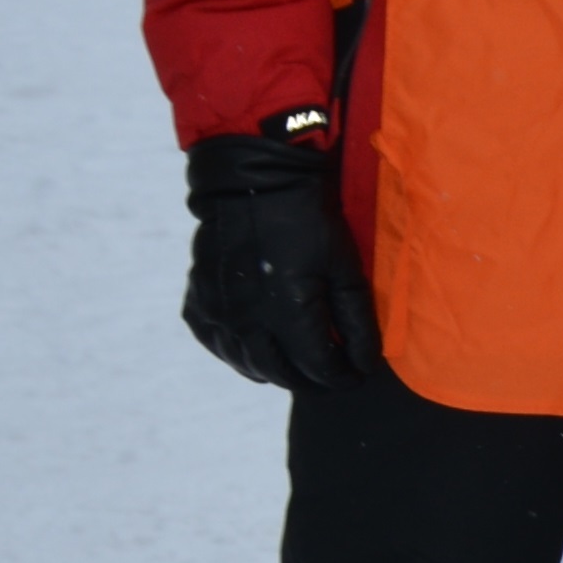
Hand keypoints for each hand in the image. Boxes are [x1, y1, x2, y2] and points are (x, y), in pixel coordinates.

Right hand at [181, 126, 383, 391]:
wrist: (254, 182)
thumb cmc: (308, 222)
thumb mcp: (344, 268)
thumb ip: (356, 319)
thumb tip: (364, 363)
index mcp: (286, 312)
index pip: (316, 366)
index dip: (340, 376)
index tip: (355, 376)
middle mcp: (245, 319)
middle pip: (278, 372)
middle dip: (308, 380)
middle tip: (328, 376)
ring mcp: (216, 311)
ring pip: (244, 362)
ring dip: (272, 371)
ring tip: (296, 367)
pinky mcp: (198, 298)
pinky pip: (214, 341)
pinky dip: (235, 352)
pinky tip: (254, 347)